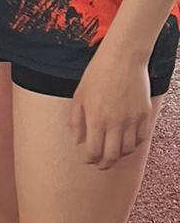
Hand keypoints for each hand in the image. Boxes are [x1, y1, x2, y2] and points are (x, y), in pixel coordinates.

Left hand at [69, 46, 153, 168]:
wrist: (123, 58)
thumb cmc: (97, 74)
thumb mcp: (79, 97)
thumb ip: (76, 122)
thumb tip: (77, 142)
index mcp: (96, 120)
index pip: (93, 151)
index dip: (90, 160)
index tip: (88, 160)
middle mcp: (115, 123)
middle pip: (112, 156)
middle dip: (104, 164)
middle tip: (101, 164)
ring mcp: (132, 119)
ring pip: (128, 149)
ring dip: (119, 154)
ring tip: (113, 152)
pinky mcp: (145, 114)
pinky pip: (141, 138)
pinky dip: (134, 144)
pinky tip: (126, 141)